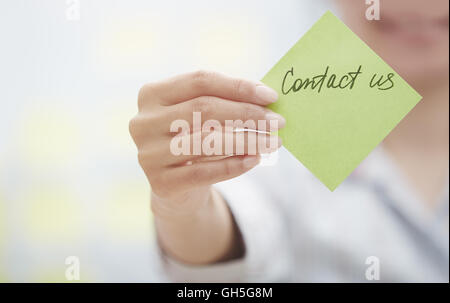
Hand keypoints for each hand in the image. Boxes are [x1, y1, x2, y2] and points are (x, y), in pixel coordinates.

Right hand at [129, 70, 283, 201]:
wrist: (176, 184)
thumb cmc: (193, 139)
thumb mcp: (201, 116)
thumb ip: (224, 103)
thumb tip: (266, 99)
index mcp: (152, 94)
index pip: (200, 81)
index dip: (238, 86)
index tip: (271, 96)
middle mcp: (143, 122)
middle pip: (203, 108)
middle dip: (247, 114)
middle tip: (278, 121)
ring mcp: (147, 154)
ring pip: (207, 141)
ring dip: (247, 140)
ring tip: (273, 142)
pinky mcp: (160, 183)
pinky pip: (204, 172)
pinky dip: (234, 165)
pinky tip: (255, 160)